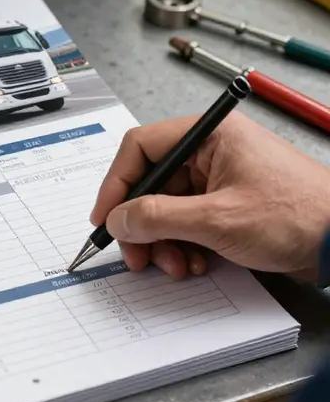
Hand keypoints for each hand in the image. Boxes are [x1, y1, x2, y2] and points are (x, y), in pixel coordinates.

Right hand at [90, 112, 329, 279]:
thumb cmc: (296, 216)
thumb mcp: (216, 219)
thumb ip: (157, 217)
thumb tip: (116, 220)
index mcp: (207, 135)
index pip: (140, 148)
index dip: (116, 184)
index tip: (105, 218)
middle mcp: (209, 152)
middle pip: (151, 183)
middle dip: (141, 224)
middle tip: (136, 255)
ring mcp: (218, 179)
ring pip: (166, 208)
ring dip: (163, 241)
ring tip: (175, 266)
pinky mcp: (226, 205)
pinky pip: (187, 222)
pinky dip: (182, 246)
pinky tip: (195, 264)